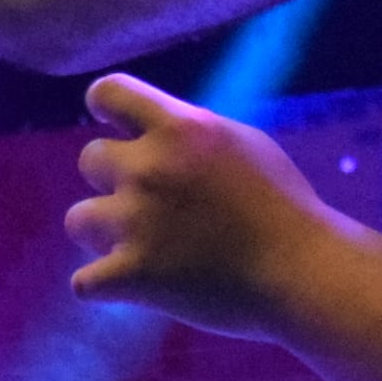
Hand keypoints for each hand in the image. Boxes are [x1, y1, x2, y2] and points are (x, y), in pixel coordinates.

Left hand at [66, 74, 343, 335]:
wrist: (303, 273)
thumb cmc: (286, 210)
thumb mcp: (246, 146)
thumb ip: (194, 135)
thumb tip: (158, 130)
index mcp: (181, 128)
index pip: (108, 92)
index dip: (105, 108)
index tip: (113, 125)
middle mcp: (150, 168)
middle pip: (90, 159)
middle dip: (116, 181)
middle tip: (153, 207)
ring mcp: (137, 222)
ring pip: (78, 219)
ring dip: (104, 233)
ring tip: (142, 247)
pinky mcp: (133, 275)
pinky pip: (84, 282)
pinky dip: (103, 287)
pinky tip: (131, 287)